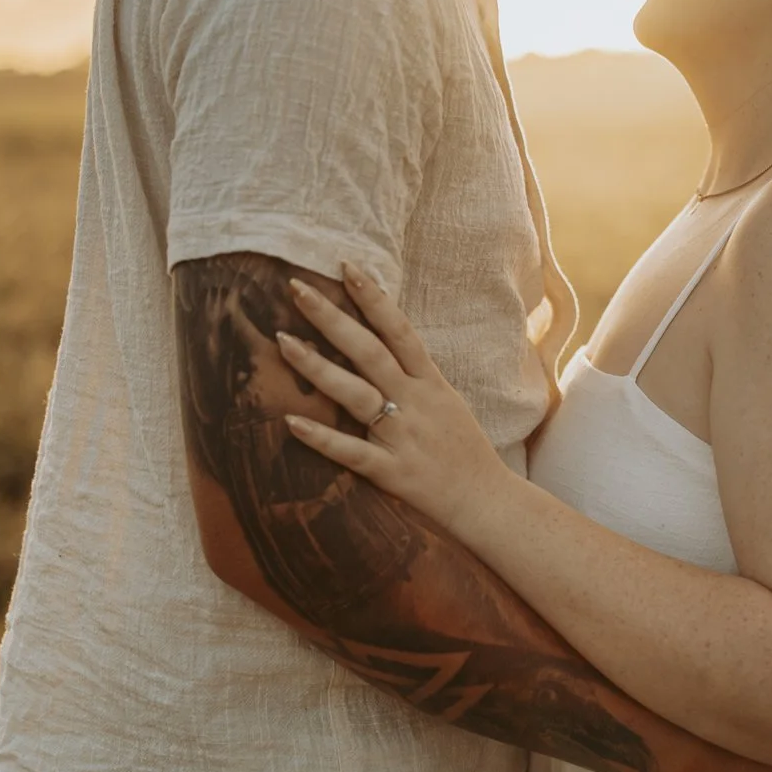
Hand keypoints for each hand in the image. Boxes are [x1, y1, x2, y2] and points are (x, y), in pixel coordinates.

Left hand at [279, 265, 516, 535]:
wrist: (489, 503)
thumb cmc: (465, 453)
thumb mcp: (447, 403)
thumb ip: (417, 377)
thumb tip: (385, 347)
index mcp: (432, 384)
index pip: (400, 330)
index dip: (373, 297)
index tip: (346, 267)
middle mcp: (417, 402)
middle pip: (370, 351)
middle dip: (332, 318)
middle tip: (296, 288)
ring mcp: (404, 436)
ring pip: (356, 394)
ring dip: (317, 366)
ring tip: (281, 341)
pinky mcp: (393, 473)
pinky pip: (352, 453)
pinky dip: (321, 437)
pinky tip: (290, 422)